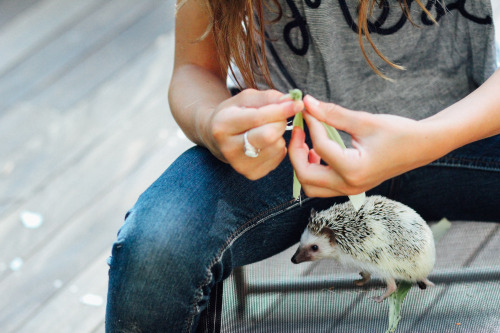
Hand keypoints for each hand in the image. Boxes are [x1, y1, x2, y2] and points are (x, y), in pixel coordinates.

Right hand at [207, 89, 302, 179]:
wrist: (219, 139)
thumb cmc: (235, 113)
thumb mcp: (246, 99)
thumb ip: (269, 98)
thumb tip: (292, 100)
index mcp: (223, 125)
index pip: (257, 118)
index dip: (281, 110)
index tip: (298, 103)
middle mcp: (228, 148)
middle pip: (269, 135)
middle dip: (280, 122)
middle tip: (279, 116)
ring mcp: (240, 165)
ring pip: (276, 146)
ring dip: (280, 135)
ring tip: (267, 129)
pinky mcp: (252, 174)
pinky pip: (278, 157)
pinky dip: (278, 146)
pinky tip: (266, 142)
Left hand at [289, 95, 435, 196]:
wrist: (422, 146)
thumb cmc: (399, 132)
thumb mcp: (364, 120)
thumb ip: (332, 113)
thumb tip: (308, 102)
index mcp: (354, 169)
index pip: (320, 147)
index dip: (311, 124)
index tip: (308, 108)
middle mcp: (350, 185)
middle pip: (305, 177)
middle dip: (296, 152)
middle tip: (298, 130)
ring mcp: (350, 189)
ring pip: (311, 186)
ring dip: (303, 165)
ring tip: (307, 142)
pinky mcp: (351, 186)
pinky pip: (322, 185)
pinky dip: (314, 170)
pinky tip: (318, 151)